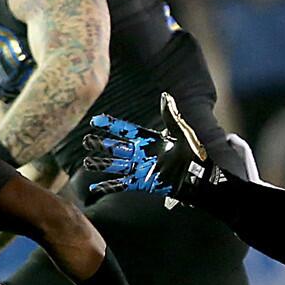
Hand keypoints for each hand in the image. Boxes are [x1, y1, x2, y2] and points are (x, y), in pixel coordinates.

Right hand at [82, 93, 214, 198]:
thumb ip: (171, 116)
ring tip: (87, 162)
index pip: (126, 130)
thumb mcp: (182, 132)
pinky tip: (95, 188)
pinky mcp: (141, 183)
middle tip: (86, 141)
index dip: (111, 125)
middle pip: (115, 147)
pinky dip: (108, 187)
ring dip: (101, 164)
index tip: (96, 121)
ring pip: (115, 165)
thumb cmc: (192, 153)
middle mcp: (141, 153)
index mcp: (148, 139)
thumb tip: (165, 96)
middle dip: (101, 144)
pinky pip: (121, 184)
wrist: (198, 177)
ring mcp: (140, 168)